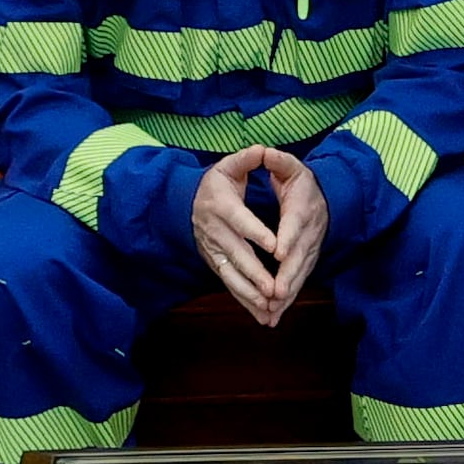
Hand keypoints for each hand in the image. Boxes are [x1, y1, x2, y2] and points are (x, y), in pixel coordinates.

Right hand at [191, 147, 323, 328]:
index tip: (275, 246)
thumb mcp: (229, 166)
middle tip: (273, 288)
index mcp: (221, 205)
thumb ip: (247, 158)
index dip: (257, 233)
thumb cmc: (217, 183)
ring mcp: (213, 250)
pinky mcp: (214, 263)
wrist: (188, 201)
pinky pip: (229, 284)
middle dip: (255, 274)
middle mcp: (214, 231)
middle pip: (237, 255)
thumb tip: (262, 149)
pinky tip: (261, 314)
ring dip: (249, 293)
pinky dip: (244, 300)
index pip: (240, 221)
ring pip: (232, 274)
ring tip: (267, 306)